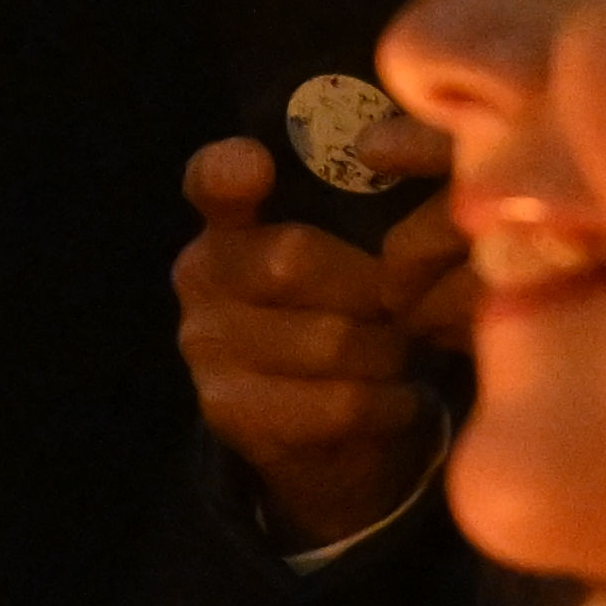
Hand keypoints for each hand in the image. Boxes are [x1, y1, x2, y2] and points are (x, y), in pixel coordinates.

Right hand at [181, 140, 468, 550]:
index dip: (230, 171)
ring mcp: (204, 345)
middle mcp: (199, 275)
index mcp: (228, 222)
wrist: (325, 438)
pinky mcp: (228, 411)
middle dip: (375, 289)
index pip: (213, 181)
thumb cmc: (349, 320)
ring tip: (401, 356)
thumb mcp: (354, 255)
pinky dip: (388, 403)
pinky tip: (397, 400)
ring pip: (330, 339)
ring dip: (390, 352)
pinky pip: (337, 402)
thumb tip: (405, 168)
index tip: (257, 166)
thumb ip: (361, 210)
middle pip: (294, 259)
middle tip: (404, 309)